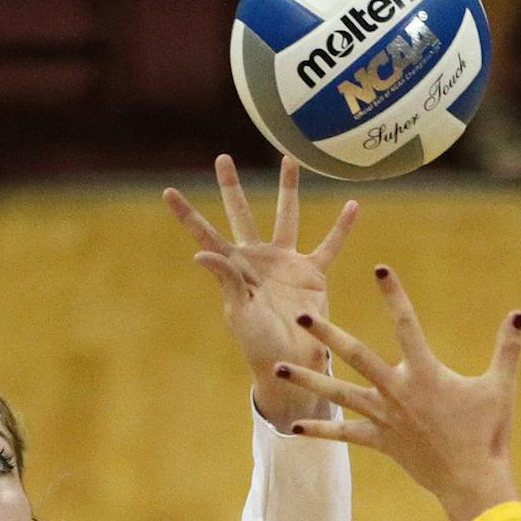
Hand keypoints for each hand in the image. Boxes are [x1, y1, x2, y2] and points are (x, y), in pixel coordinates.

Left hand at [164, 155, 359, 427]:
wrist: (291, 362)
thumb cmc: (259, 344)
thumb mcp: (240, 312)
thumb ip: (226, 280)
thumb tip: (202, 253)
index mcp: (233, 268)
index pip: (206, 234)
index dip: (187, 214)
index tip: (168, 192)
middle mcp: (257, 259)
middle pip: (242, 213)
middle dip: (232, 186)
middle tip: (222, 158)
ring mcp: (285, 262)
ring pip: (286, 216)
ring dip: (288, 188)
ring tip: (289, 158)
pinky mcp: (312, 272)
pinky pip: (329, 245)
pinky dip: (341, 227)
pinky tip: (353, 205)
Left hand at [277, 267, 520, 520]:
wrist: (472, 481)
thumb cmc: (489, 434)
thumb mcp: (500, 387)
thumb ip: (507, 348)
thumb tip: (519, 313)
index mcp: (425, 373)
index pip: (406, 324)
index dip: (393, 295)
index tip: (379, 269)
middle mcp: (398, 392)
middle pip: (356, 356)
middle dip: (328, 334)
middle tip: (303, 316)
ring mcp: (385, 417)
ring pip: (338, 394)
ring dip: (307, 380)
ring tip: (277, 367)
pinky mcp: (379, 441)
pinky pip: (344, 435)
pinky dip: (320, 431)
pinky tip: (293, 427)